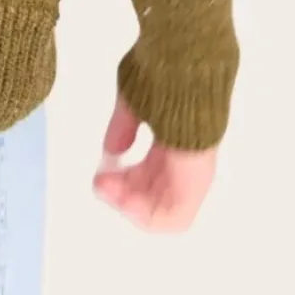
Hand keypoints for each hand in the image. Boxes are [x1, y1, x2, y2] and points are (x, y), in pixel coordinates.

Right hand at [92, 90, 218, 231]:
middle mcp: (184, 160)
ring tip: (107, 190)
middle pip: (150, 190)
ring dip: (129, 206)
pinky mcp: (197, 185)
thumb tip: (111, 151)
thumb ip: (123, 128)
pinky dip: (147, 216)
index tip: (101, 169)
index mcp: (173, 138)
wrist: (187, 75)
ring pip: (160, 207)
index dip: (122, 175)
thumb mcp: (134, 102)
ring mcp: (192, 175)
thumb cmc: (163, 79)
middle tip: (98, 182)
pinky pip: (175, 219)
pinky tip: (124, 201)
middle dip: (120, 191)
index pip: (147, 170)